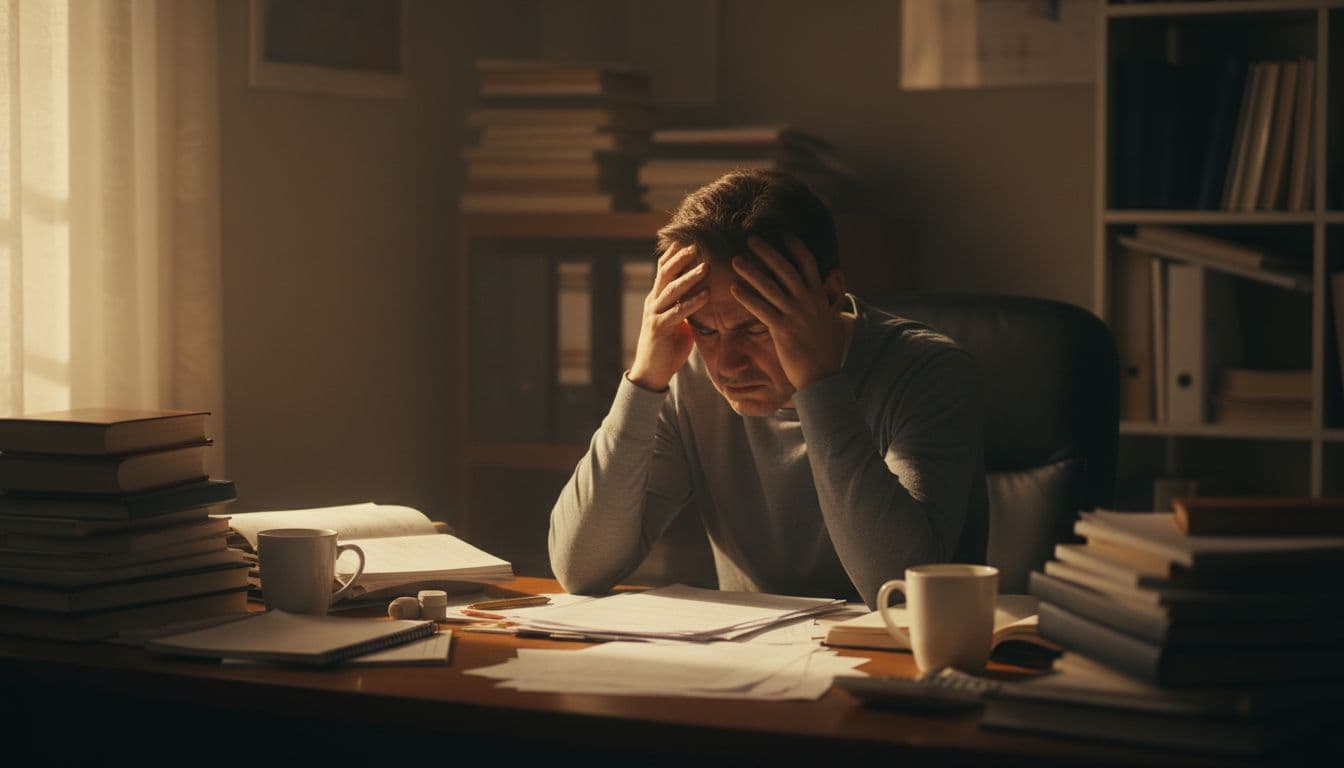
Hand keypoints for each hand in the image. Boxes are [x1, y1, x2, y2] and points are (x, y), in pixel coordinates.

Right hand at [628, 244, 709, 390]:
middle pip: (665, 273)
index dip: (674, 253)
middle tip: (697, 243)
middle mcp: (653, 302)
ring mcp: (654, 314)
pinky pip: (678, 312)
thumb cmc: (667, 347)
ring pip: (671, 289)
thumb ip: (685, 307)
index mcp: (656, 298)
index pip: (663, 269)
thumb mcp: (677, 322)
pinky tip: (706, 294)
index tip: (688, 238)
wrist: (650, 373)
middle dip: (681, 257)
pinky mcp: (659, 329)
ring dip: (690, 277)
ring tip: (706, 266)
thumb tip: (703, 294)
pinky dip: (693, 302)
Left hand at [730, 236, 846, 390]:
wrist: (823, 375)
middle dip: (767, 252)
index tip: (781, 234)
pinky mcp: (782, 330)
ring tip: (735, 260)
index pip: (807, 263)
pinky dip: (747, 297)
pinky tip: (734, 288)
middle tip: (750, 239)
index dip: (794, 247)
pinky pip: (761, 309)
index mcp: (819, 296)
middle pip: (785, 269)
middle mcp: (807, 301)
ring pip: (770, 287)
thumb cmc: (827, 350)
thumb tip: (835, 275)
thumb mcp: (834, 318)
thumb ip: (832, 296)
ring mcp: (795, 314)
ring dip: (751, 271)